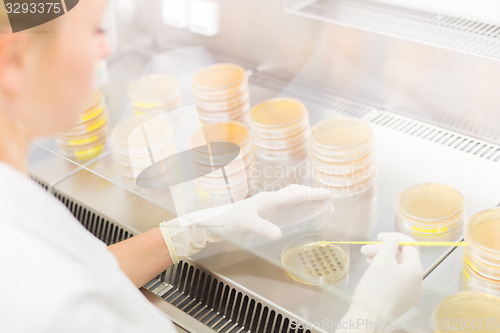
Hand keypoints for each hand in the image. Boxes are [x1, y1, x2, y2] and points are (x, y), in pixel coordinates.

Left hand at [159, 184, 330, 263]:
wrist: (215, 223)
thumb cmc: (230, 222)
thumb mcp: (246, 224)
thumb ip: (263, 228)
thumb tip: (279, 234)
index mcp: (268, 199)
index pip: (294, 195)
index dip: (311, 195)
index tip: (327, 194)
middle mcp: (270, 199)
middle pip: (295, 192)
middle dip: (311, 194)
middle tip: (328, 198)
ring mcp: (267, 204)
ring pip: (291, 197)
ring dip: (305, 198)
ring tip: (319, 202)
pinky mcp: (265, 211)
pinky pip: (286, 205)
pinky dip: (297, 205)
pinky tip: (301, 210)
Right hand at [346, 233, 422, 324]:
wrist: (369, 317)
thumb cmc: (376, 289)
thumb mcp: (382, 260)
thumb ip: (390, 244)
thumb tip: (393, 239)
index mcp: (416, 270)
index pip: (410, 245)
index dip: (394, 237)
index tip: (379, 237)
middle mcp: (416, 281)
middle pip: (402, 257)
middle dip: (384, 250)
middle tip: (366, 250)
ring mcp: (409, 291)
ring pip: (396, 267)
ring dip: (382, 259)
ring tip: (366, 259)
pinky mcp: (400, 299)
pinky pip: (394, 279)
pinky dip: (383, 271)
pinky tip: (372, 270)